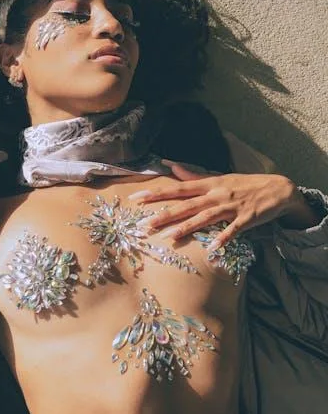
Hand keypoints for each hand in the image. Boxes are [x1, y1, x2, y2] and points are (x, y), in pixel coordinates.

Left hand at [128, 160, 296, 249]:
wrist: (277, 189)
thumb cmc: (244, 184)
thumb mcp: (218, 178)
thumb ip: (194, 175)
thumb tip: (171, 166)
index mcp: (209, 184)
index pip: (178, 189)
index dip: (157, 194)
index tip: (137, 198)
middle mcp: (217, 194)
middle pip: (187, 205)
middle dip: (165, 214)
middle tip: (145, 224)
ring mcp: (231, 207)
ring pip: (206, 217)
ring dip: (188, 227)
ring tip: (169, 237)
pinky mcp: (246, 219)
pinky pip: (233, 230)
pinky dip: (223, 238)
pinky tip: (211, 247)